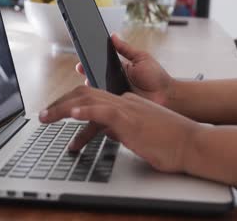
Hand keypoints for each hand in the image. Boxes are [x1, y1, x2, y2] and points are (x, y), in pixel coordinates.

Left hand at [39, 86, 201, 172]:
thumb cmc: (171, 142)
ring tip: (45, 116)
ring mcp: (128, 108)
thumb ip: (123, 129)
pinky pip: (103, 111)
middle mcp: (125, 101)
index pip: (93, 97)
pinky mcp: (131, 120)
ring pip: (88, 99)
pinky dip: (85, 111)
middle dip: (60, 103)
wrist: (192, 143)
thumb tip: (108, 131)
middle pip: (85, 94)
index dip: (72, 102)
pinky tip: (71, 114)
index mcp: (127, 104)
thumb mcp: (141, 135)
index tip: (58, 110)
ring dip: (62, 107)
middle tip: (43, 114)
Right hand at [76, 34, 173, 105]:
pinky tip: (95, 96)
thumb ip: (126, 49)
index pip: (100, 64)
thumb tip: (113, 36)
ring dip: (91, 86)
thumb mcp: (141, 58)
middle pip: (95, 77)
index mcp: (119, 69)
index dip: (89, 61)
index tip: (82, 57)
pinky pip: (105, 103)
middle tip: (82, 68)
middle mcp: (114, 82)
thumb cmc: (157, 77)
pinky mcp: (118, 107)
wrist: (168, 96)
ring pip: (98, 91)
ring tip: (88, 81)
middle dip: (87, 72)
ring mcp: (115, 94)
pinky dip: (99, 100)